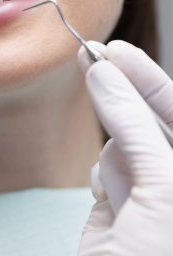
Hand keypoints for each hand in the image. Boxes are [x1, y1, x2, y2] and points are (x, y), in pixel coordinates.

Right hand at [77, 40, 172, 255]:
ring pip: (122, 149)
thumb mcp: (161, 192)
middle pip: (149, 123)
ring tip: (124, 204)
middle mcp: (170, 178)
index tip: (114, 49)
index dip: (148, 78)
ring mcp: (148, 193)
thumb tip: (103, 75)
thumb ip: (133, 128)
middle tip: (90, 56)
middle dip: (122, 92)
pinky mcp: (118, 206)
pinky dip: (102, 179)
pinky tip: (109, 205)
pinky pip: (104, 171)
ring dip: (116, 162)